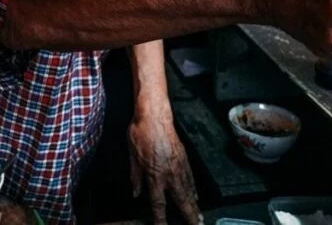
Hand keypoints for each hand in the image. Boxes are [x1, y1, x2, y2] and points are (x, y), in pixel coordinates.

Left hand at [128, 110, 201, 224]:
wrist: (155, 116)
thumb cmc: (141, 133)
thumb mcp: (132, 157)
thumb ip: (135, 177)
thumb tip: (136, 192)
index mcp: (154, 176)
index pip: (158, 204)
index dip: (161, 219)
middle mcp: (169, 174)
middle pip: (182, 201)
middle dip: (190, 216)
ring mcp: (179, 166)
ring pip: (189, 191)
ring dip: (194, 206)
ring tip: (199, 217)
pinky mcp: (184, 158)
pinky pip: (191, 178)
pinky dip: (194, 189)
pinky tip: (196, 195)